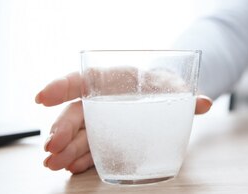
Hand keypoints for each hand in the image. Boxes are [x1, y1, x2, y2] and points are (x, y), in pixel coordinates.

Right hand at [35, 71, 211, 173]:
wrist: (168, 94)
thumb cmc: (166, 85)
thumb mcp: (176, 87)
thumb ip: (189, 96)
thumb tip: (206, 102)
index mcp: (116, 78)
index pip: (83, 79)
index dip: (61, 86)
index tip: (41, 97)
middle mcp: (103, 98)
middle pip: (77, 111)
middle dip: (61, 128)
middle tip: (51, 147)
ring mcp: (102, 119)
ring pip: (78, 132)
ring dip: (64, 148)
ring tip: (54, 163)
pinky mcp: (106, 136)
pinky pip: (89, 147)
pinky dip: (80, 157)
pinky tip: (71, 168)